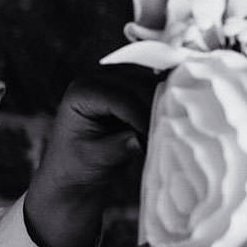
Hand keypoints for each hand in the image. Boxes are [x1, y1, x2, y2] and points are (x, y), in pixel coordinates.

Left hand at [23, 62, 157, 246]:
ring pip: (150, 81)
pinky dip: (165, 100)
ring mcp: (115, 77)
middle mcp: (97, 76)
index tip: (155, 138)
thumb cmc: (78, 166)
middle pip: (138, 84)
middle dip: (156, 107)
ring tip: (172, 129)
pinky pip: (154, 86)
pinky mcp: (129, 85)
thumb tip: (139, 139)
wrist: (74, 170)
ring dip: (164, 102)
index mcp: (81, 91)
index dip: (141, 116)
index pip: (120, 98)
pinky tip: (173, 120)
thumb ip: (117, 148)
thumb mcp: (94, 159)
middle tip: (172, 133)